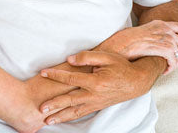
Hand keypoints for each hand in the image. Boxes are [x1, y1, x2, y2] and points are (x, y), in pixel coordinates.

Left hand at [38, 51, 156, 124]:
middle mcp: (95, 95)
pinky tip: (62, 119)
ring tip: (47, 120)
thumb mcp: (106, 56)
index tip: (43, 72)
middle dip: (55, 105)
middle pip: (70, 100)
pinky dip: (70, 117)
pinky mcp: (98, 106)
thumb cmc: (121, 67)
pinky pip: (82, 114)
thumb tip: (69, 60)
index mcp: (96, 82)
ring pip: (75, 111)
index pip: (71, 78)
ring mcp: (96, 103)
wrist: (136, 82)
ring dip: (61, 116)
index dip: (56, 75)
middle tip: (41, 108)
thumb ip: (87, 57)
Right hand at [97, 20, 177, 74]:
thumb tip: (153, 41)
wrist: (120, 44)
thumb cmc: (124, 41)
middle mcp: (164, 29)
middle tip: (174, 61)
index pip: (176, 26)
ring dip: (175, 62)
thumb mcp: (139, 31)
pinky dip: (171, 67)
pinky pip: (174, 60)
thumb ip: (150, 33)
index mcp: (158, 23)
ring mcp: (165, 38)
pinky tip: (164, 71)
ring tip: (167, 68)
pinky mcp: (164, 48)